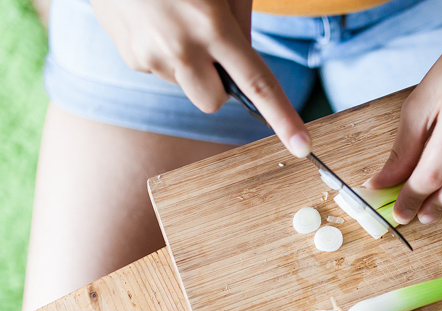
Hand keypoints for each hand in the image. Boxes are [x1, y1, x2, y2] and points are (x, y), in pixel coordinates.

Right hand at [90, 0, 310, 155]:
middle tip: (214, 49)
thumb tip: (245, 58)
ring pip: (185, 84)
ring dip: (189, 64)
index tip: (302, 147)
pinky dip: (164, 53)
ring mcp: (148, 57)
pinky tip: (154, 20)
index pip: (257, 85)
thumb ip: (240, 21)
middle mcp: (179, 49)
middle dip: (220, 86)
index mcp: (211, 27)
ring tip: (175, 20)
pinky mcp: (127, 57)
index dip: (283, 118)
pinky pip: (159, 70)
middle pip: (214, 101)